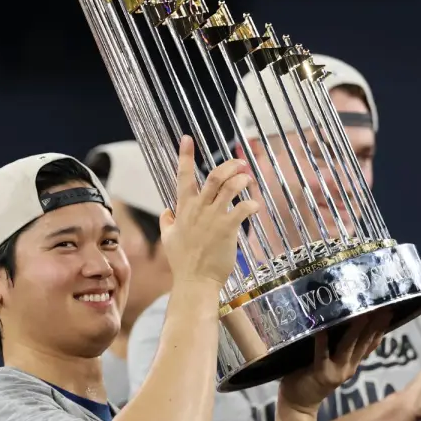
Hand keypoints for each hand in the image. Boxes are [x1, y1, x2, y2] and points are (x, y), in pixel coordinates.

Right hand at [160, 136, 258, 288]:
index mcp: (183, 209)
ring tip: (248, 179)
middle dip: (229, 165)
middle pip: (214, 176)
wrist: (194, 281)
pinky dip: (251, 203)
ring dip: (242, 180)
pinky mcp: (227, 228)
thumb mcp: (168, 239)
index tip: (187, 138)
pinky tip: (255, 205)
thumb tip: (165, 212)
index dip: (185, 156)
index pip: (183, 177)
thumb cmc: (182, 262)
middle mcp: (198, 209)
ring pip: (230, 187)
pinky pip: (243, 208)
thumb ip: (167, 222)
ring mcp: (213, 218)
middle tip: (239, 164)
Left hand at [279, 310, 390, 415]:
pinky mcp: (320, 373)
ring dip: (355, 330)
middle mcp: (348, 367)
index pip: (370, 343)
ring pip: (348, 347)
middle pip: (364, 343)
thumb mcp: (331, 362)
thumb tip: (341, 324)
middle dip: (374, 325)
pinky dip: (322, 342)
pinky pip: (321, 355)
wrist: (298, 404)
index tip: (388, 309)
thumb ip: (338, 349)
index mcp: (352, 363)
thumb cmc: (310, 378)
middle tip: (383, 307)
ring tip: (362, 314)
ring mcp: (335, 371)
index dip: (380, 328)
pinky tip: (322, 331)